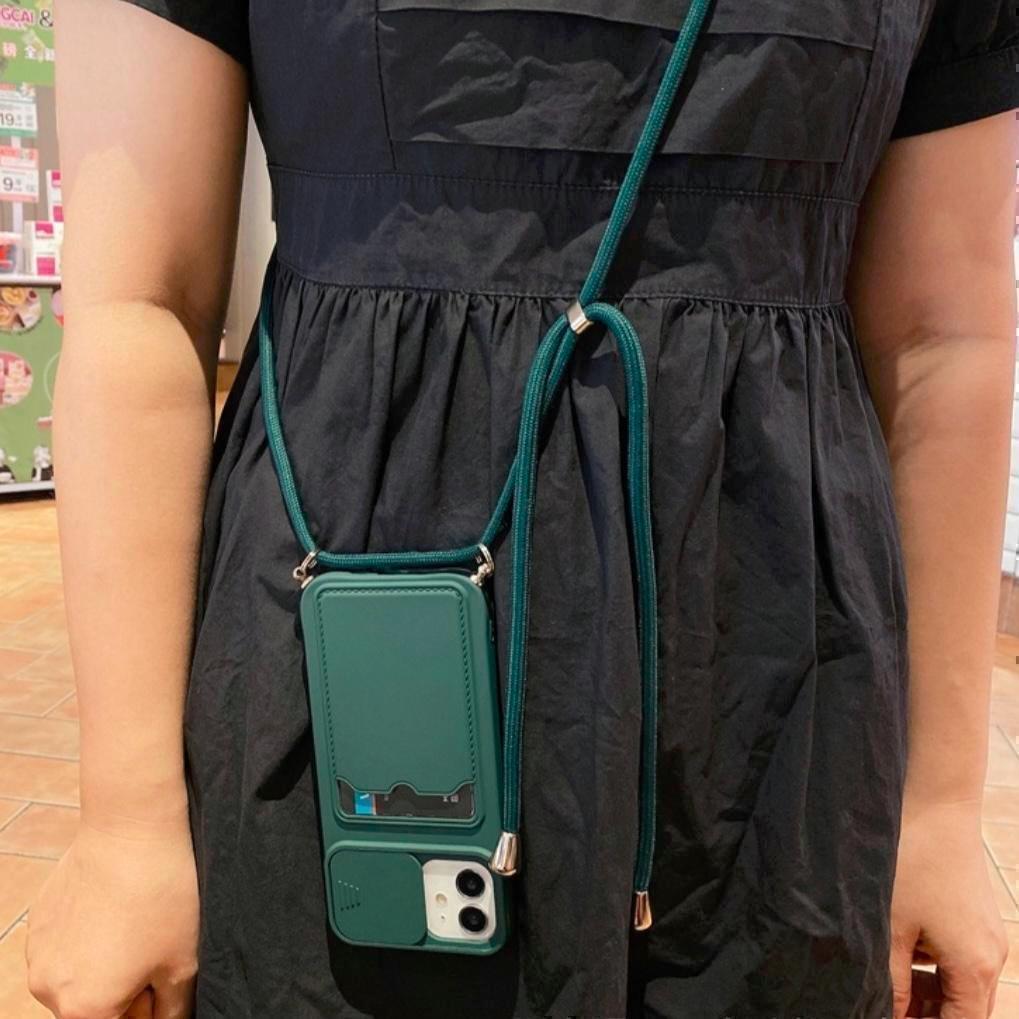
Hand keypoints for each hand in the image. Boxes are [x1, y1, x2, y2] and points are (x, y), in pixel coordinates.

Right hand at [25, 814, 198, 1018]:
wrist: (131, 830)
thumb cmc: (163, 897)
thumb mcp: (183, 964)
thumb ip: (171, 1011)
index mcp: (84, 1011)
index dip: (145, 1009)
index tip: (160, 983)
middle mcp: (48, 990)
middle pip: (92, 1009)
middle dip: (124, 991)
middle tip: (155, 949)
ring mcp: (36, 954)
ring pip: (77, 976)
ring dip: (104, 964)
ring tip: (137, 923)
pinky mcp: (37, 920)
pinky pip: (64, 945)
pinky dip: (88, 937)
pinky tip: (117, 906)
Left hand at [890, 798, 1008, 1017]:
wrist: (937, 805)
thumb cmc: (912, 863)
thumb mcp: (891, 928)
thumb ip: (891, 981)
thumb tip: (887, 1014)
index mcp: (975, 969)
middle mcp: (991, 958)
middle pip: (965, 1012)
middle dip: (927, 1016)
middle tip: (885, 1007)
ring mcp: (987, 937)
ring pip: (961, 986)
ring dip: (928, 994)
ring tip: (887, 985)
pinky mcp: (976, 917)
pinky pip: (960, 959)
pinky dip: (933, 967)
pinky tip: (899, 954)